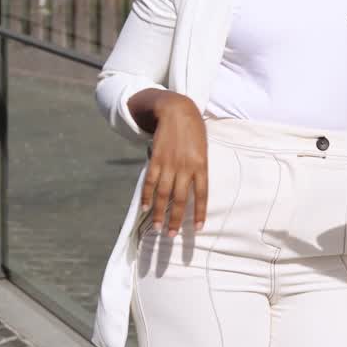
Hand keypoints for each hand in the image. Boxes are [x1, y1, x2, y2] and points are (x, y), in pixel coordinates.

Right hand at [140, 92, 208, 236]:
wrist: (177, 110)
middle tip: (172, 235)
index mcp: (201, 165)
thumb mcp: (203, 149)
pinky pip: (150, 181)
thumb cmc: (194, 131)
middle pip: (180, 198)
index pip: (202, 194)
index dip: (200, 212)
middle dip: (176, 219)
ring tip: (158, 228)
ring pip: (163, 194)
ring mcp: (169, 164)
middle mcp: (185, 167)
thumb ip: (198, 168)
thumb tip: (192, 190)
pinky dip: (146, 195)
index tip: (199, 228)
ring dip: (159, 213)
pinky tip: (144, 208)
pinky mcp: (156, 159)